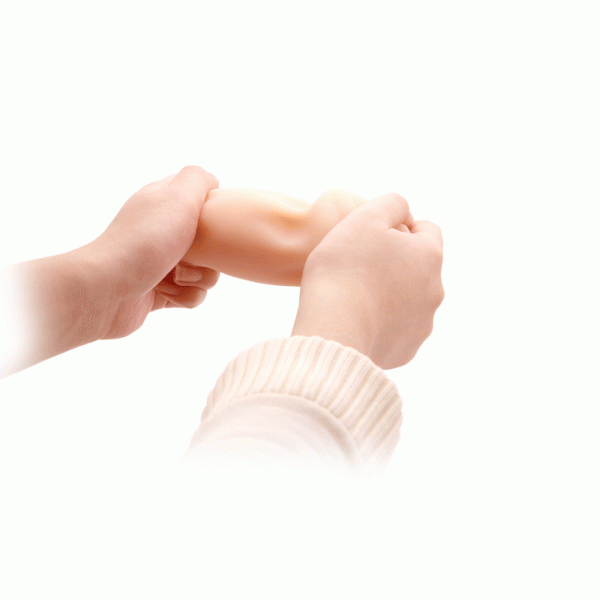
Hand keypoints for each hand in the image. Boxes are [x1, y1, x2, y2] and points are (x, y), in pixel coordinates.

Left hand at [89, 165, 220, 338]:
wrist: (106, 291)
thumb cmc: (144, 243)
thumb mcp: (177, 197)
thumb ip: (198, 179)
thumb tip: (212, 181)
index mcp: (162, 203)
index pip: (198, 199)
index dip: (211, 213)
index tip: (209, 224)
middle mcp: (160, 230)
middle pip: (208, 241)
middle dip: (210, 255)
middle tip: (192, 256)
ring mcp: (159, 262)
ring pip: (204, 271)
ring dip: (197, 279)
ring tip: (175, 278)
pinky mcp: (158, 292)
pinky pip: (190, 295)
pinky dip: (184, 297)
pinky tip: (166, 294)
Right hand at [291, 193, 443, 368]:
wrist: (333, 331)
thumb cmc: (345, 270)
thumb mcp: (364, 218)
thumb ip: (391, 204)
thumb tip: (404, 212)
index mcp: (429, 256)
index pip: (426, 229)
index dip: (399, 227)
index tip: (371, 236)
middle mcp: (435, 291)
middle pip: (417, 266)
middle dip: (394, 262)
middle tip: (358, 265)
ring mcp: (422, 325)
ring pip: (408, 300)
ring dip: (389, 293)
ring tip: (354, 295)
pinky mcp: (406, 351)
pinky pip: (395, 329)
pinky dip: (380, 323)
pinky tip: (356, 320)